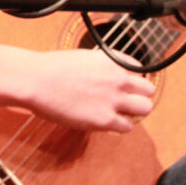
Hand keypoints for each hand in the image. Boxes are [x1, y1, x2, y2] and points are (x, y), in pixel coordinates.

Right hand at [23, 49, 154, 132]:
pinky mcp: (104, 119)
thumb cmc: (53, 68)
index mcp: (113, 60)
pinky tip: (104, 122)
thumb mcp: (84, 57)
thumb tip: (106, 76)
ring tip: (117, 114)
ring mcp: (114, 100)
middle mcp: (118, 78)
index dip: (130, 81)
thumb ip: (102, 66)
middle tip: (123, 102)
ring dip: (133, 112)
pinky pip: (127, 127)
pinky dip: (118, 126)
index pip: (139, 71)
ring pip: (145, 108)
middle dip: (137, 96)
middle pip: (148, 90)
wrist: (37, 80)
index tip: (121, 87)